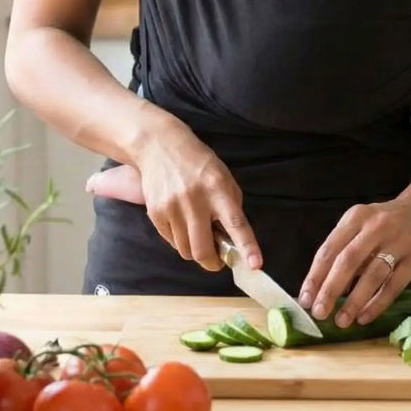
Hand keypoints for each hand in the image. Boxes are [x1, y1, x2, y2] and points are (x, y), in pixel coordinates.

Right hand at [134, 119, 261, 273]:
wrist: (161, 146)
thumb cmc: (199, 163)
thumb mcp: (223, 177)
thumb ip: (230, 206)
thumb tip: (232, 240)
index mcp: (218, 188)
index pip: (235, 222)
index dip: (247, 245)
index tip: (255, 264)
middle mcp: (195, 199)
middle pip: (203, 249)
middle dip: (212, 262)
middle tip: (217, 259)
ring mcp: (172, 207)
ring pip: (186, 251)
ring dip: (195, 250)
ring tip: (197, 231)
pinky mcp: (155, 213)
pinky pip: (171, 242)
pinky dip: (180, 239)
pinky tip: (181, 221)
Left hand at [298, 192, 410, 327]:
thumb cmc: (388, 221)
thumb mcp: (364, 224)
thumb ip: (345, 249)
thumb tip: (322, 288)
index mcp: (356, 217)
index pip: (330, 248)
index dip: (315, 275)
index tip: (304, 299)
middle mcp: (375, 227)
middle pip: (348, 261)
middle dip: (330, 289)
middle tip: (318, 313)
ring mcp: (397, 242)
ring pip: (372, 275)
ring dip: (355, 301)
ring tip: (341, 321)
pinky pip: (394, 285)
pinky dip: (378, 303)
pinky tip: (365, 317)